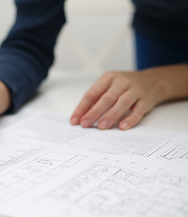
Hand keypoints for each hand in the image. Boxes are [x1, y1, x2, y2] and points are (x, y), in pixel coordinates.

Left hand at [70, 64, 187, 129]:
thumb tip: (81, 116)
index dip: (82, 108)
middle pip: (106, 99)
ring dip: (110, 116)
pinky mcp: (146, 100)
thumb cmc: (125, 86)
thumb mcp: (109, 86)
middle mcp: (121, 82)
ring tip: (101, 127)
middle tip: (85, 124)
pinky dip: (130, 119)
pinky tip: (122, 127)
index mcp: (108, 78)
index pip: (92, 94)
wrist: (153, 81)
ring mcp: (135, 90)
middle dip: (94, 113)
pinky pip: (138, 110)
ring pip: (121, 103)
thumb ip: (96, 99)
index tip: (75, 120)